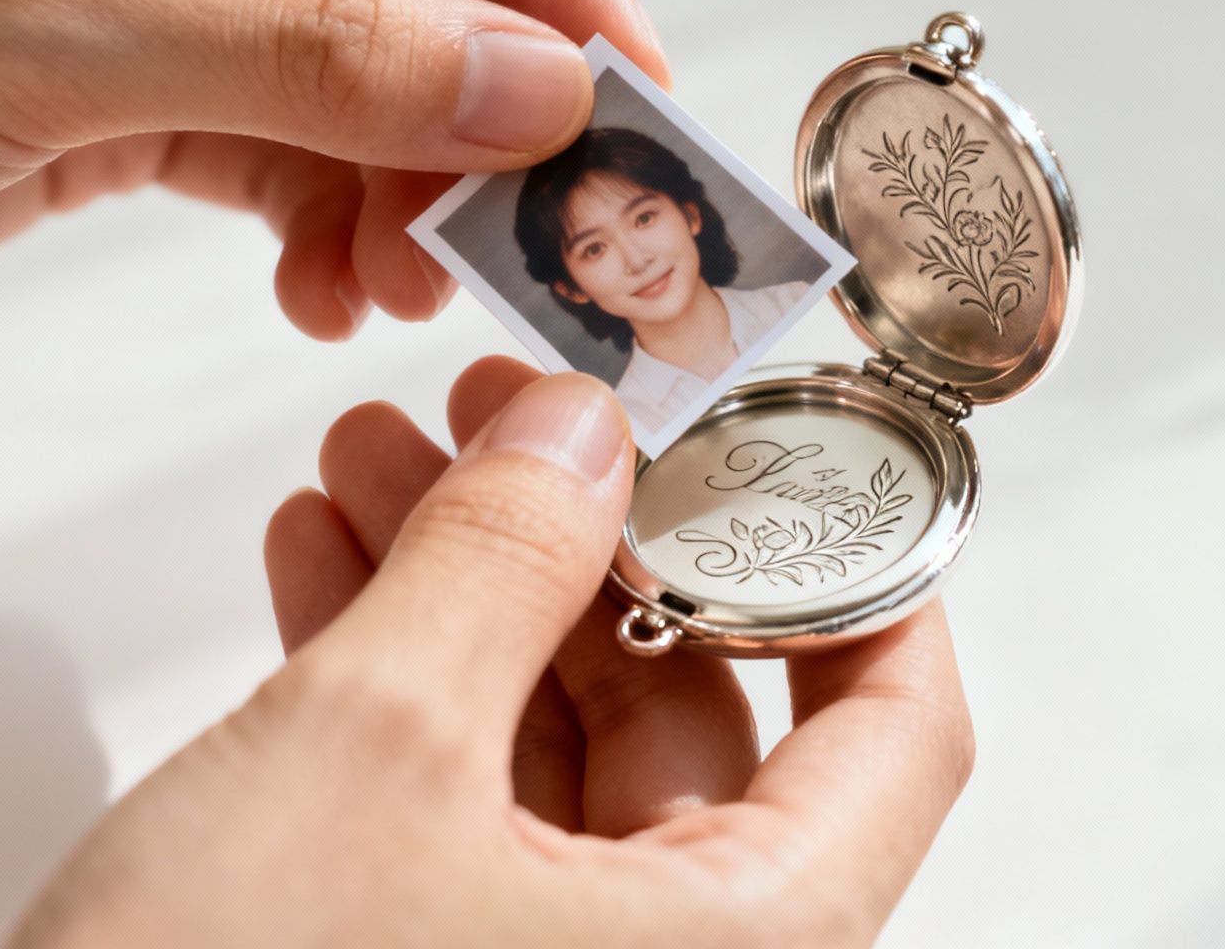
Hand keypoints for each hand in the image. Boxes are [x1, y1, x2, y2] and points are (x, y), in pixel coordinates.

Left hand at [0, 0, 665, 380]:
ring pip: (355, 53)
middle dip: (479, 78)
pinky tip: (334, 285)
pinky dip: (328, 217)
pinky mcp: (125, 87)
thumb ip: (306, 52)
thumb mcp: (43, 35)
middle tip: (553, 199)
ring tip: (423, 272)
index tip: (610, 69)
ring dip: (409, 171)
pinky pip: (286, 138)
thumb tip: (521, 77)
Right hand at [9, 359, 972, 947]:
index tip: (782, 458)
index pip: (896, 738)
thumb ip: (495, 563)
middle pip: (689, 715)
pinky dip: (398, 677)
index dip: (852, 575)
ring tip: (380, 459)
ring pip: (551, 747)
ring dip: (463, 590)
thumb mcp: (373, 744)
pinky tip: (328, 561)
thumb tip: (576, 435)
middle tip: (507, 422)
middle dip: (578, 544)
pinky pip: (458, 803)